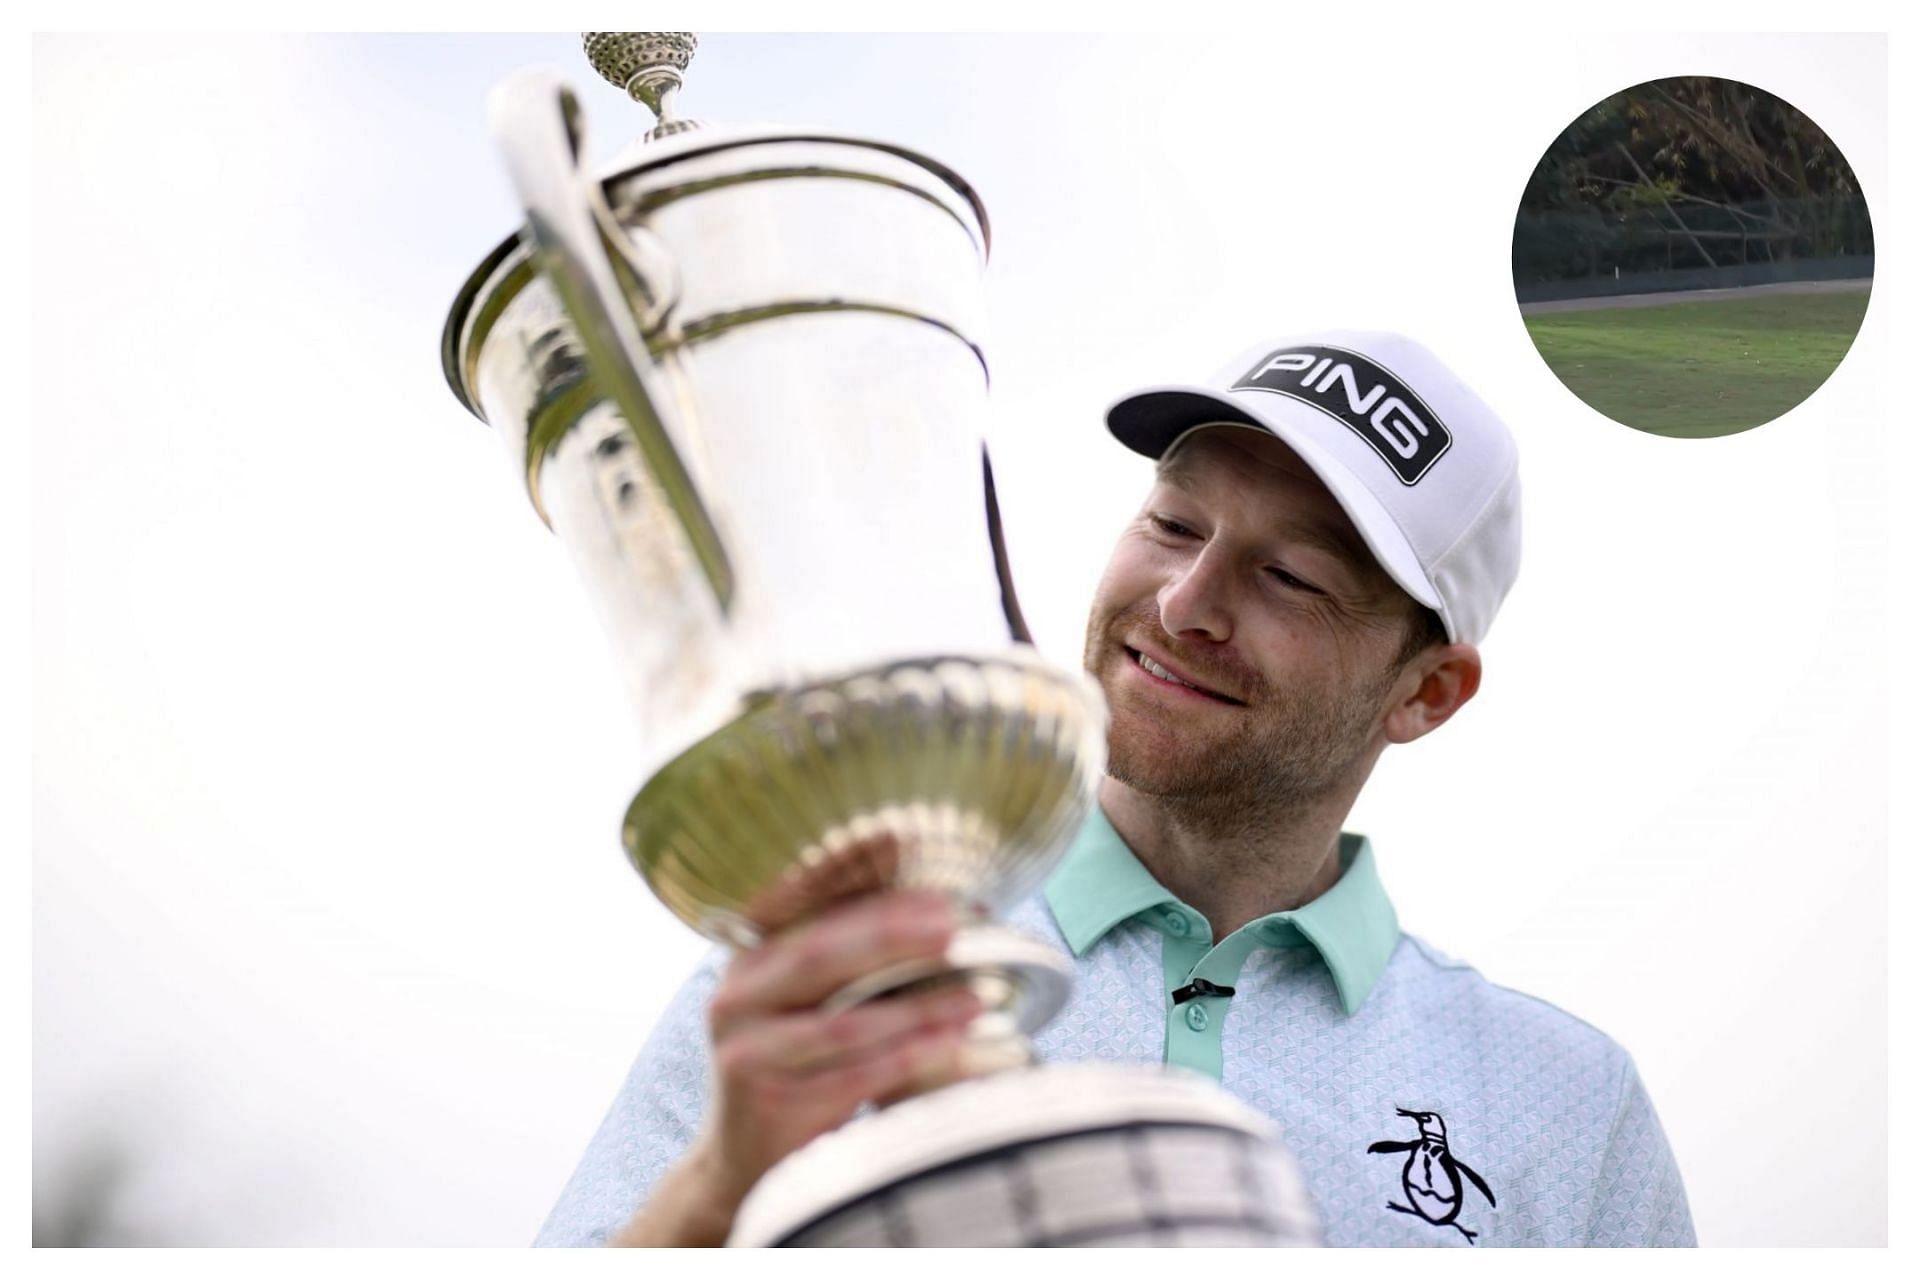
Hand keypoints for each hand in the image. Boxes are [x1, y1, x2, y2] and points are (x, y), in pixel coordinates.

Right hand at [611, 880, 980, 1245]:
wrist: (746, 1156)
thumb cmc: (797, 1061)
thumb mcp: (802, 998)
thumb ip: (845, 951)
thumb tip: (930, 900)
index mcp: (746, 956)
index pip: (796, 898)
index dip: (846, 866)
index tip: (903, 837)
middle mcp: (735, 996)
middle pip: (820, 953)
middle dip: (894, 932)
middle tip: (956, 920)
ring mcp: (748, 1052)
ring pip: (846, 1020)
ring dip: (920, 1003)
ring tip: (979, 990)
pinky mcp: (772, 1105)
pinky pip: (858, 1074)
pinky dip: (913, 1055)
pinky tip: (956, 1040)